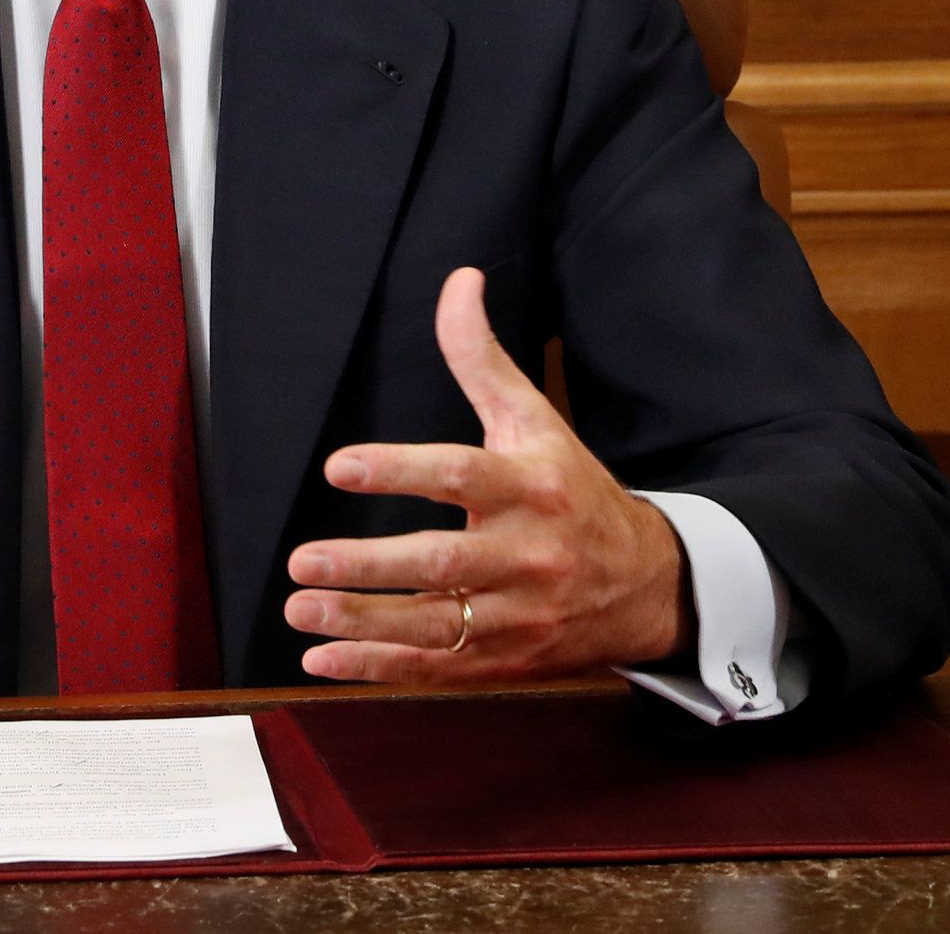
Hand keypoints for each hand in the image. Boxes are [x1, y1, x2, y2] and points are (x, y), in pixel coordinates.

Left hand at [283, 266, 688, 681]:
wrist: (648, 585)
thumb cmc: (574, 491)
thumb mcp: (536, 419)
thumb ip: (482, 358)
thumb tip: (459, 280)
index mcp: (532, 488)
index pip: (461, 476)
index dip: (400, 470)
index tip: (339, 466)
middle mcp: (528, 555)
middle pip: (443, 563)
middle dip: (369, 566)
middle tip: (301, 561)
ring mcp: (520, 617)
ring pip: (437, 627)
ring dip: (362, 623)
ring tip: (300, 608)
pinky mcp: (508, 662)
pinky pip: (439, 670)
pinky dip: (380, 670)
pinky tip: (324, 661)